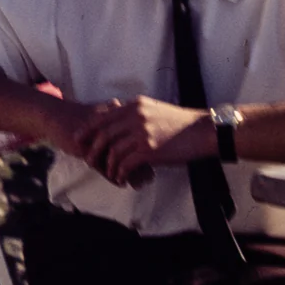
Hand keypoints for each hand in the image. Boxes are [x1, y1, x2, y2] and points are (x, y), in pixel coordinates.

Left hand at [76, 96, 211, 187]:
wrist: (204, 131)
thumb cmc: (181, 124)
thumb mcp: (155, 110)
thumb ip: (137, 114)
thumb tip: (122, 123)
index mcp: (135, 105)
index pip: (103, 116)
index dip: (88, 129)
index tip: (80, 139)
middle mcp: (135, 116)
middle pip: (103, 134)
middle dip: (93, 150)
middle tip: (89, 161)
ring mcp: (141, 133)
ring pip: (112, 151)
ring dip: (108, 166)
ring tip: (111, 175)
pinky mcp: (149, 150)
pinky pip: (125, 164)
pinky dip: (120, 173)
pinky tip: (122, 179)